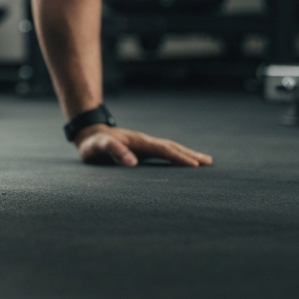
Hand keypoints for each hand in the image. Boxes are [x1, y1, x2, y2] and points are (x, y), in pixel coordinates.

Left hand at [74, 124, 212, 167]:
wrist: (89, 133)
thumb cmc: (92, 144)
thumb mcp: (98, 147)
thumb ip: (113, 151)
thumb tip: (132, 162)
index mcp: (137, 142)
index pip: (162, 150)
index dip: (178, 157)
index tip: (195, 165)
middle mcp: (144, 141)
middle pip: (171, 147)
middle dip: (190, 155)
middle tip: (209, 163)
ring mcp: (145, 144)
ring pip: (170, 148)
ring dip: (187, 154)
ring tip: (205, 161)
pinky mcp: (143, 149)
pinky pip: (164, 151)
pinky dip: (177, 155)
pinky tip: (184, 161)